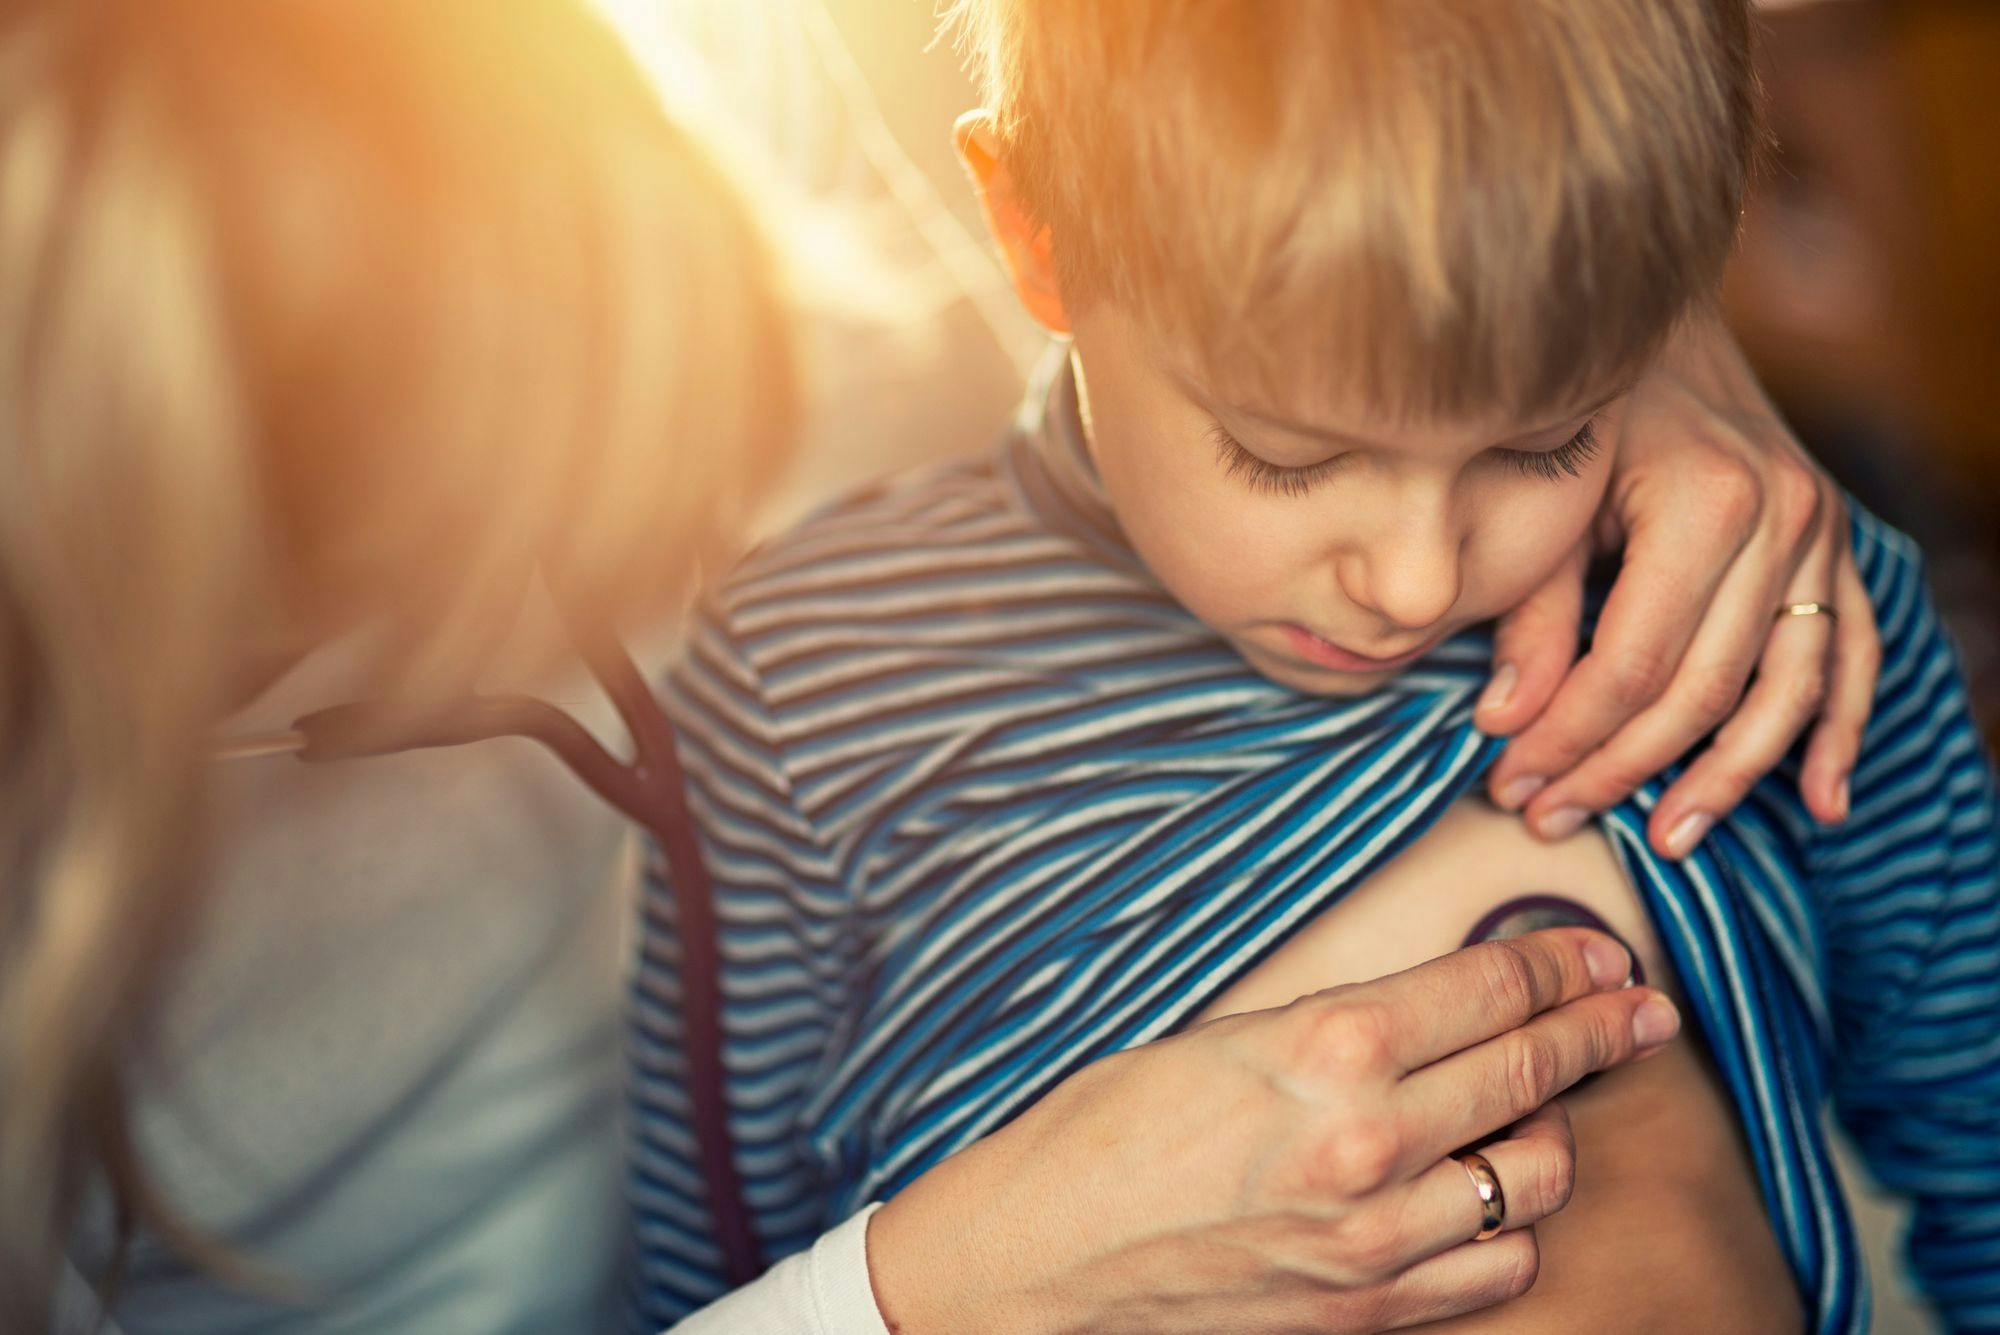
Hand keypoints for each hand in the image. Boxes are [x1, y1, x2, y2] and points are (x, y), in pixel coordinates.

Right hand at [866, 929, 1679, 1333]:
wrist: (1040, 1263)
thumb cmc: (1104, 1134)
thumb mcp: (1223, 1037)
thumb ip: (1340, 1028)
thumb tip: (1439, 1011)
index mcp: (1326, 1048)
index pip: (1494, 990)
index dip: (1566, 965)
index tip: (1601, 956)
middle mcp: (1370, 1141)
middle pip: (1536, 1069)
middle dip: (1602, 1027)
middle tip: (1636, 1007)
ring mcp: (1380, 1239)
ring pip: (1541, 1177)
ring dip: (1556, 1130)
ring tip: (1541, 1105)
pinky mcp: (1373, 1312)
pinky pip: (1499, 1267)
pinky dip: (1511, 1225)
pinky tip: (1486, 1194)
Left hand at [1477, 313, 1879, 858]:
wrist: (1661, 321)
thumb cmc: (1585, 406)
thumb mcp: (1544, 497)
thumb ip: (1530, 614)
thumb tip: (1502, 724)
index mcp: (1704, 499)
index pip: (1634, 665)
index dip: (1570, 739)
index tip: (1512, 783)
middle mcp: (1782, 516)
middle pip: (1705, 690)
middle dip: (1624, 769)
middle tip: (1554, 819)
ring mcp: (1822, 532)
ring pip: (1786, 689)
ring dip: (1730, 779)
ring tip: (1669, 839)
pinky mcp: (1835, 544)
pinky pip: (1850, 653)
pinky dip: (1836, 730)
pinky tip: (1820, 801)